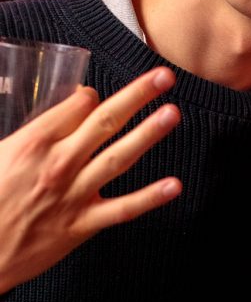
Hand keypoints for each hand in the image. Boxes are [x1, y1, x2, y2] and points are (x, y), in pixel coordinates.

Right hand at [0, 66, 180, 292]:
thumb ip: (25, 133)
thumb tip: (53, 113)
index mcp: (33, 142)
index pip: (77, 106)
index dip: (92, 95)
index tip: (97, 95)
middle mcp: (58, 163)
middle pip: (105, 121)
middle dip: (138, 95)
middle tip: (165, 77)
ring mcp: (73, 194)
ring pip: (119, 157)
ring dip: (148, 133)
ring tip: (172, 114)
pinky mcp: (82, 224)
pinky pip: (122, 209)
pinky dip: (150, 198)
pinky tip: (174, 185)